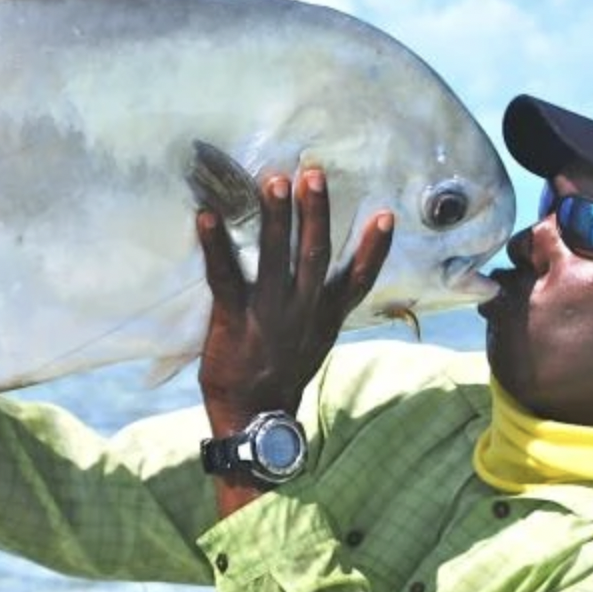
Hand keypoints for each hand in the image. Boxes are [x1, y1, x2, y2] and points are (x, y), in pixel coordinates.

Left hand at [196, 168, 392, 512]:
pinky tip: (206, 216)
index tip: (385, 214)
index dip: (374, 248)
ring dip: (275, 218)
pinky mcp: (233, 318)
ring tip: (274, 181)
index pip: (357, 279)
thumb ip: (321, 307)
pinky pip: (224, 275)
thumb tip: (327, 278)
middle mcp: (302, 310)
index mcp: (324, 315)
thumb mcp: (316, 343)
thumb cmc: (282, 375)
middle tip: (313, 173)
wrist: (255, 418)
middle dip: (315, 212)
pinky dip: (216, 244)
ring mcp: (268, 313)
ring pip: (276, 258)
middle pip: (315, 254)